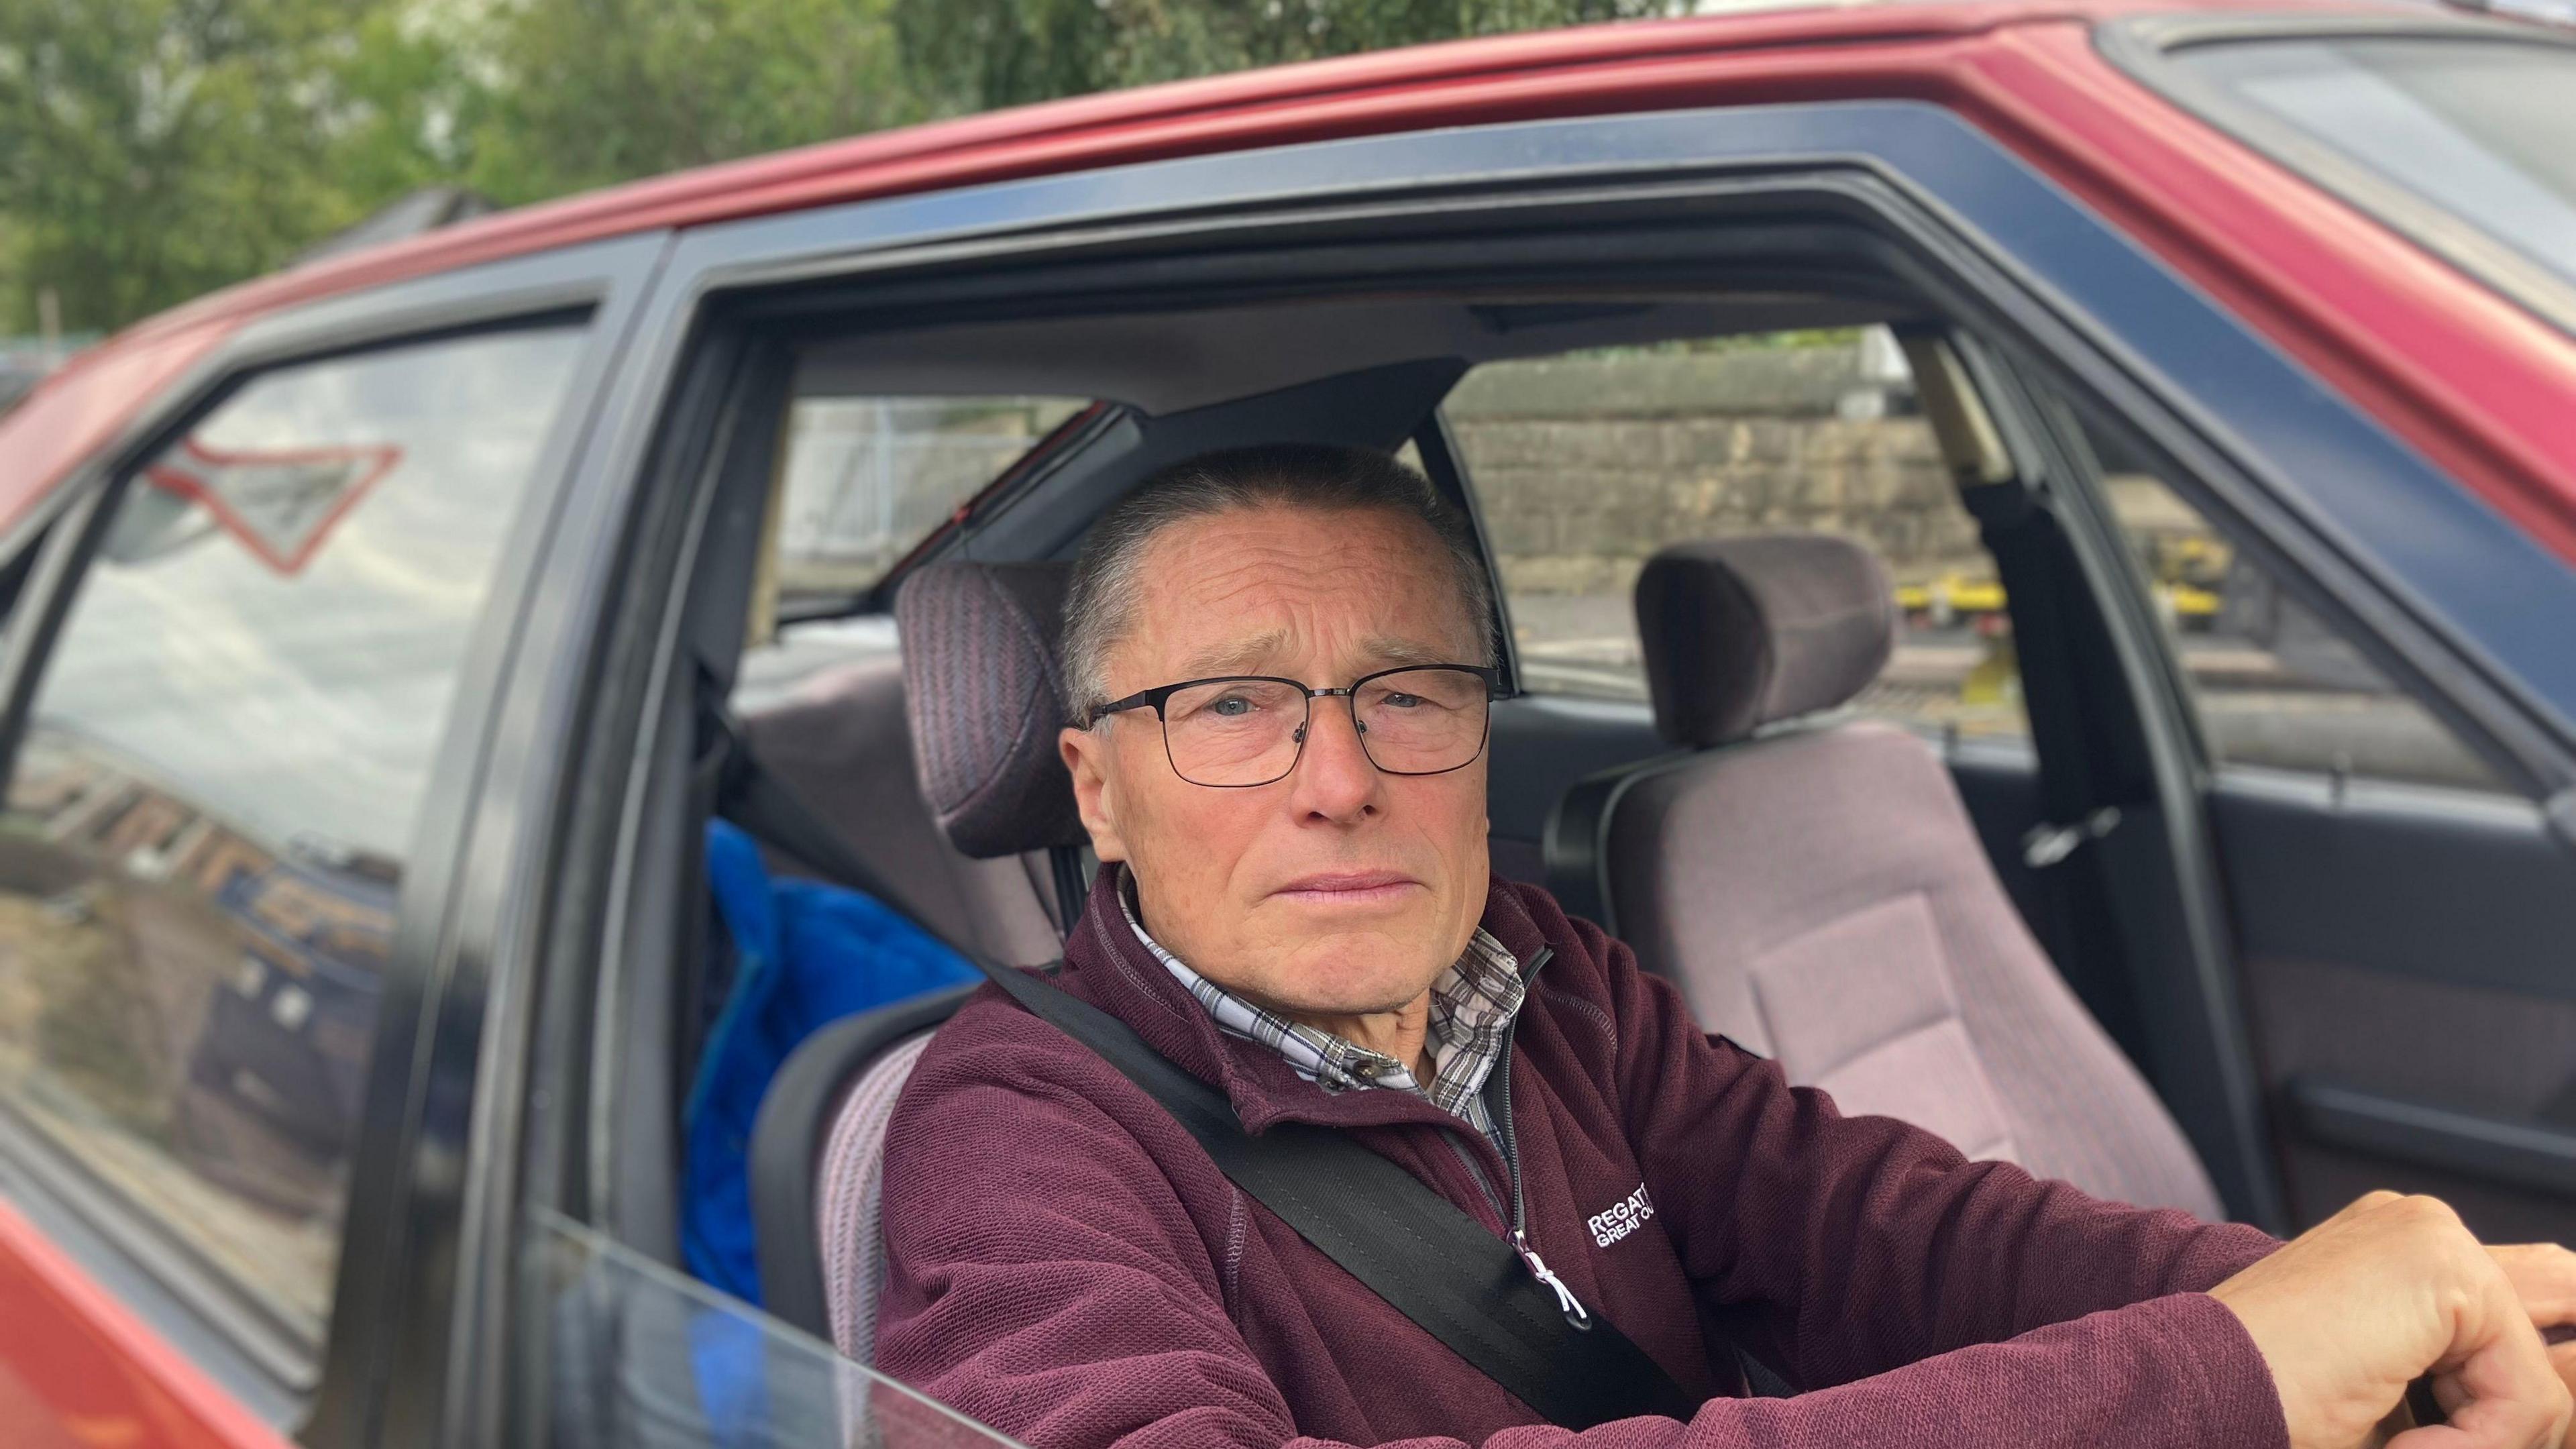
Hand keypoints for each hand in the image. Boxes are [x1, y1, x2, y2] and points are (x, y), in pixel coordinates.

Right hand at [2210, 1192, 2568, 1448]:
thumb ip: (2474, 1385)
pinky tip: (2403, 1443)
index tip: (2498, 1425)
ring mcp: (2434, 1235)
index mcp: (2401, 1251)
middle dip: (2524, 1409)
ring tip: (2404, 1444)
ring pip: (2538, 1378)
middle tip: (2440, 1436)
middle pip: (2550, 1322)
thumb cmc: (2269, 1402)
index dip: (2526, 1390)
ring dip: (2483, 1439)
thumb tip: (2560, 1408)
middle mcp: (2422, 1226)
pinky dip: (2476, 1444)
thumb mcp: (2395, 1398)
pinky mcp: (2445, 1266)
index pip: (2535, 1303)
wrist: (2197, 1389)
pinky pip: (2527, 1392)